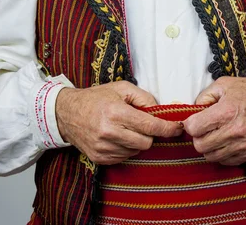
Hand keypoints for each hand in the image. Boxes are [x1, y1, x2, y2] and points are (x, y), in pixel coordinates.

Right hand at [55, 81, 182, 164]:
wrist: (67, 113)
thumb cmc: (96, 97)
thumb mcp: (121, 88)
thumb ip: (143, 97)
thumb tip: (161, 109)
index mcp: (116, 112)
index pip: (150, 126)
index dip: (167, 128)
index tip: (178, 128)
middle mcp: (109, 132)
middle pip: (146, 142)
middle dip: (150, 134)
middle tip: (144, 124)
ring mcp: (103, 148)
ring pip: (136, 151)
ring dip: (137, 141)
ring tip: (126, 128)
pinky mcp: (99, 158)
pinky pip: (124, 157)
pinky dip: (127, 148)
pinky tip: (118, 137)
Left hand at [183, 77, 245, 165]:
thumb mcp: (225, 84)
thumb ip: (205, 95)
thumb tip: (194, 109)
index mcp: (226, 112)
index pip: (194, 128)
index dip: (189, 123)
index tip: (193, 120)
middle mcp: (234, 131)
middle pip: (200, 146)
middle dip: (197, 136)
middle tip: (203, 127)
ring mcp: (242, 145)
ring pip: (211, 156)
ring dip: (208, 146)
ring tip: (213, 134)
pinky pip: (225, 161)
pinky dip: (220, 153)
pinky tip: (224, 141)